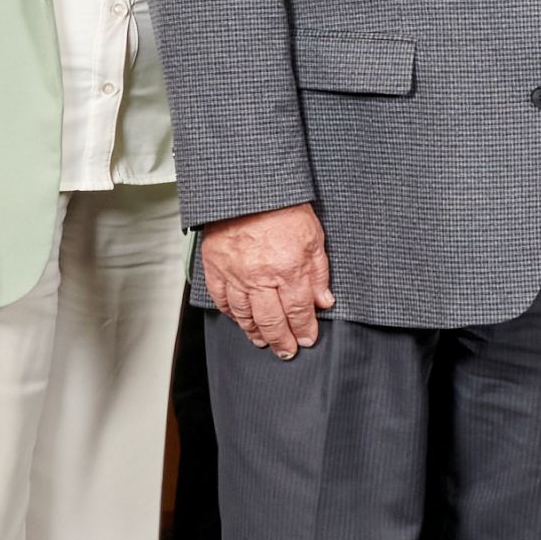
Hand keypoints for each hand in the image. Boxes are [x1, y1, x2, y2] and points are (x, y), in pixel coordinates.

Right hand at [202, 204, 333, 356]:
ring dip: (255, 332)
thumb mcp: (314, 237)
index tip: (308, 339)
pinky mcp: (216, 267)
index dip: (304, 329)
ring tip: (264, 341)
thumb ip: (319, 273)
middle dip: (282, 340)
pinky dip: (231, 314)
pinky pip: (222, 300)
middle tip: (287, 351)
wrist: (248, 188)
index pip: (298, 311)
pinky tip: (239, 320)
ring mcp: (235, 274)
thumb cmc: (282, 207)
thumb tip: (324, 302)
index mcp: (288, 269)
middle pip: (272, 321)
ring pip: (245, 315)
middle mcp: (261, 278)